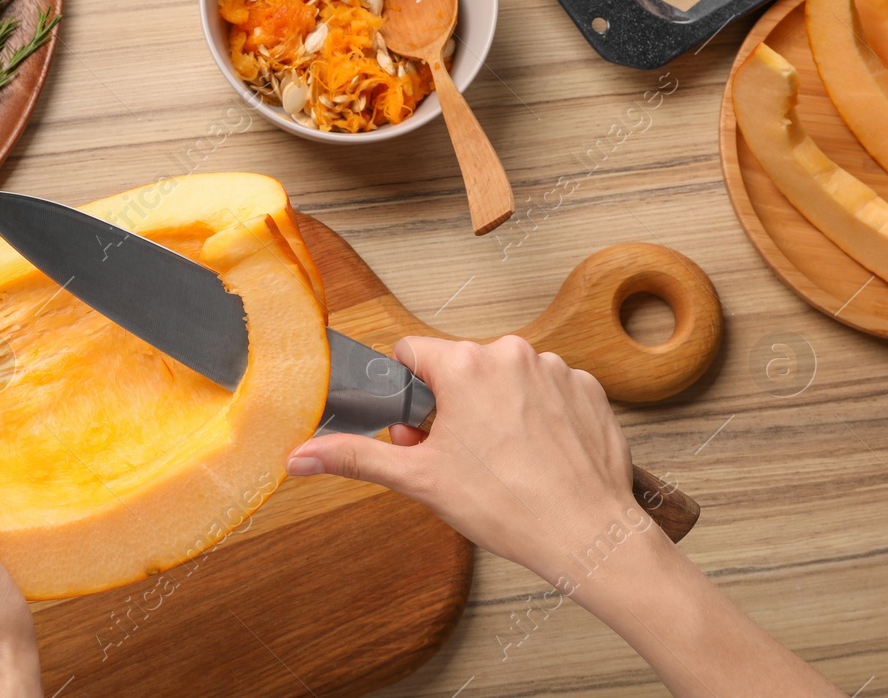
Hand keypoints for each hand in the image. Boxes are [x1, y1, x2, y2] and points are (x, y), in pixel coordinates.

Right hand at [288, 336, 844, 696]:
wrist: (587, 534)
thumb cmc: (508, 507)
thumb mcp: (419, 479)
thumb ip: (354, 455)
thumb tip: (298, 455)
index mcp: (465, 365)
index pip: (412, 353)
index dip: (407, 395)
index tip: (418, 430)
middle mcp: (511, 353)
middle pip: (459, 368)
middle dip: (450, 406)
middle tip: (457, 457)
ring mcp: (555, 368)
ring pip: (503, 379)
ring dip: (494, 409)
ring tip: (503, 461)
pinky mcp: (588, 388)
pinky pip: (546, 390)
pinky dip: (537, 416)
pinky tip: (538, 456)